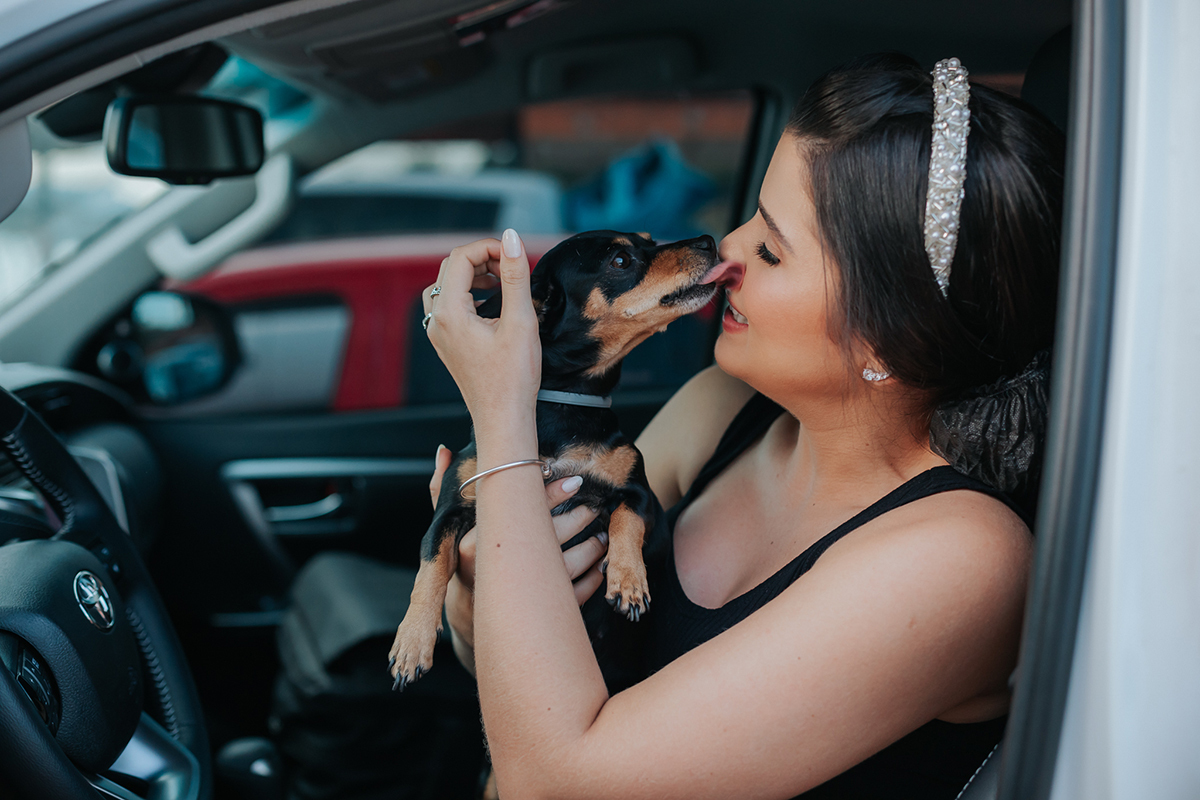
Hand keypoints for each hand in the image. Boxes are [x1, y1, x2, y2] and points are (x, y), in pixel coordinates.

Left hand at [421, 230, 540, 430]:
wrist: (503, 419)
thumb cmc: (513, 378)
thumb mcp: (520, 321)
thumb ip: (515, 276)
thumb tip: (511, 238)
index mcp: (450, 313)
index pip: (461, 257)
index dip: (489, 248)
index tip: (516, 256)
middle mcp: (437, 322)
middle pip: (450, 269)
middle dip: (482, 259)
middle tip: (512, 268)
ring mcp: (439, 334)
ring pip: (446, 286)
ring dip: (474, 276)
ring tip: (503, 282)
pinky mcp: (447, 344)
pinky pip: (449, 306)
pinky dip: (469, 294)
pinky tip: (492, 304)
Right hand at [431, 446, 607, 660]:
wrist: (471, 612)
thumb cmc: (465, 558)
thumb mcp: (448, 524)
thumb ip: (442, 487)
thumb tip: (444, 450)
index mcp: (476, 540)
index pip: (517, 510)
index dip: (550, 493)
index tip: (575, 482)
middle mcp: (498, 566)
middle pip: (547, 537)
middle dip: (577, 519)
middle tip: (594, 508)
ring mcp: (520, 591)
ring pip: (566, 567)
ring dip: (591, 550)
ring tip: (602, 537)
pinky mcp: (538, 610)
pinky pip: (575, 594)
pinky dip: (592, 579)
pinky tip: (599, 566)